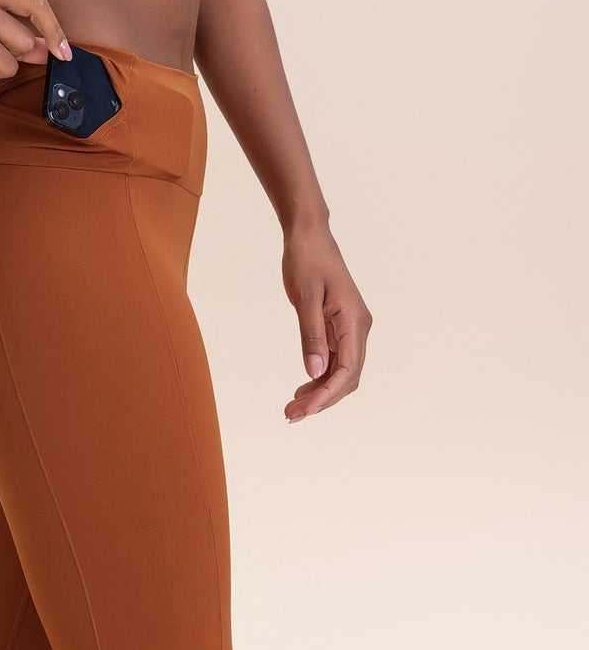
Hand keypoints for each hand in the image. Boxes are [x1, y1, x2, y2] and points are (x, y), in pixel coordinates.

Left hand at [281, 222, 372, 422]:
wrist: (309, 234)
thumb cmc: (306, 259)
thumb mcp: (304, 297)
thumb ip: (311, 335)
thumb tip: (315, 373)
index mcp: (355, 321)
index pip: (347, 370)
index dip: (327, 394)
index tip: (305, 410)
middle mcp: (358, 327)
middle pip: (347, 377)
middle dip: (322, 400)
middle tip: (291, 415)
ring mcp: (350, 328)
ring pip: (341, 371)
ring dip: (320, 392)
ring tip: (292, 409)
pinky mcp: (339, 326)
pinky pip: (334, 359)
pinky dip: (319, 376)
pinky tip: (302, 388)